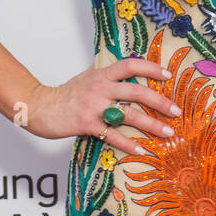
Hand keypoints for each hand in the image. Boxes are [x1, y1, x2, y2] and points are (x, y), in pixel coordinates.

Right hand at [23, 57, 181, 157]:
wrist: (39, 106)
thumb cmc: (66, 94)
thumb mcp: (88, 77)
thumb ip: (108, 76)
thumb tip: (131, 71)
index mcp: (102, 74)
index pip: (131, 65)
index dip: (151, 68)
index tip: (168, 76)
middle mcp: (100, 88)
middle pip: (137, 91)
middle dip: (160, 101)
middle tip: (176, 111)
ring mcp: (94, 106)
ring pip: (129, 114)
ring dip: (151, 124)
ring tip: (167, 133)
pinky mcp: (87, 124)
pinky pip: (112, 135)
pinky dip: (128, 143)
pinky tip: (141, 150)